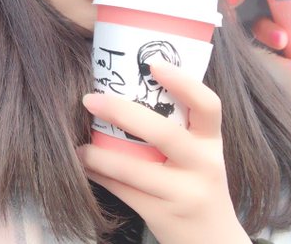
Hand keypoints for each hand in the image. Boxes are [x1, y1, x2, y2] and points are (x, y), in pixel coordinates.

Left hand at [76, 62, 249, 243]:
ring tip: (78, 143)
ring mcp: (184, 193)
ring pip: (133, 168)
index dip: (183, 82)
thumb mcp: (200, 155)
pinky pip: (122, 191)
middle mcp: (203, 165)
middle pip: (164, 133)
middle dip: (122, 113)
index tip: (153, 64)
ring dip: (98, 153)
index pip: (208, 106)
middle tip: (90, 98)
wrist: (213, 241)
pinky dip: (98, 175)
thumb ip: (176, 128)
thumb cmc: (197, 185)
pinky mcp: (162, 215)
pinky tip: (82, 164)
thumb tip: (124, 89)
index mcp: (211, 143)